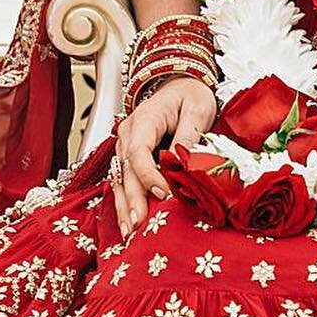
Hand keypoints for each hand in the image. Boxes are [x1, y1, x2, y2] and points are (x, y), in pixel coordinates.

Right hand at [110, 76, 216, 235]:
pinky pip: (124, 180)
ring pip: (119, 178)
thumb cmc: (190, 95)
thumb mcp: (197, 109)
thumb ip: (188, 136)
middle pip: (125, 169)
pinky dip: (125, 201)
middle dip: (131, 199)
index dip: (148, 175)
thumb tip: (182, 163)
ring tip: (130, 232)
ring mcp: (126, 144)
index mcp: (145, 117)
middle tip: (139, 225)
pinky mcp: (130, 156)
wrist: (182, 84)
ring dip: (124, 205)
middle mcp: (129, 132)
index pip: (138, 151)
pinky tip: (128, 221)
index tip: (164, 194)